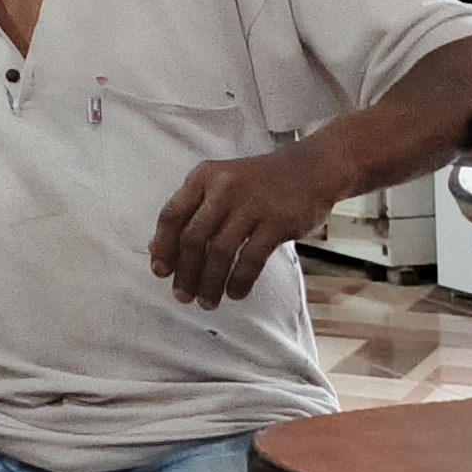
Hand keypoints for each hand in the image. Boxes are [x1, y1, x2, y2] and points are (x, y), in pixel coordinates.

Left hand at [151, 147, 338, 305]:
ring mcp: (251, 205)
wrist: (311, 169)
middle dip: (185, 272)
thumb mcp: (221, 184)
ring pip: (219, 252)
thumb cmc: (259, 183)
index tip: (160, 271)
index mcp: (203, 177)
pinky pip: (250, 258)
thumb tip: (159, 249)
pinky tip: (235, 293)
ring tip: (207, 302)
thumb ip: (193, 210)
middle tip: (183, 295)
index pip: (172, 215)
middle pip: (193, 238)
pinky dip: (239, 280)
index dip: (163, 247)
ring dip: (210, 283)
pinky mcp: (277, 221)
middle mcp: (223, 189)